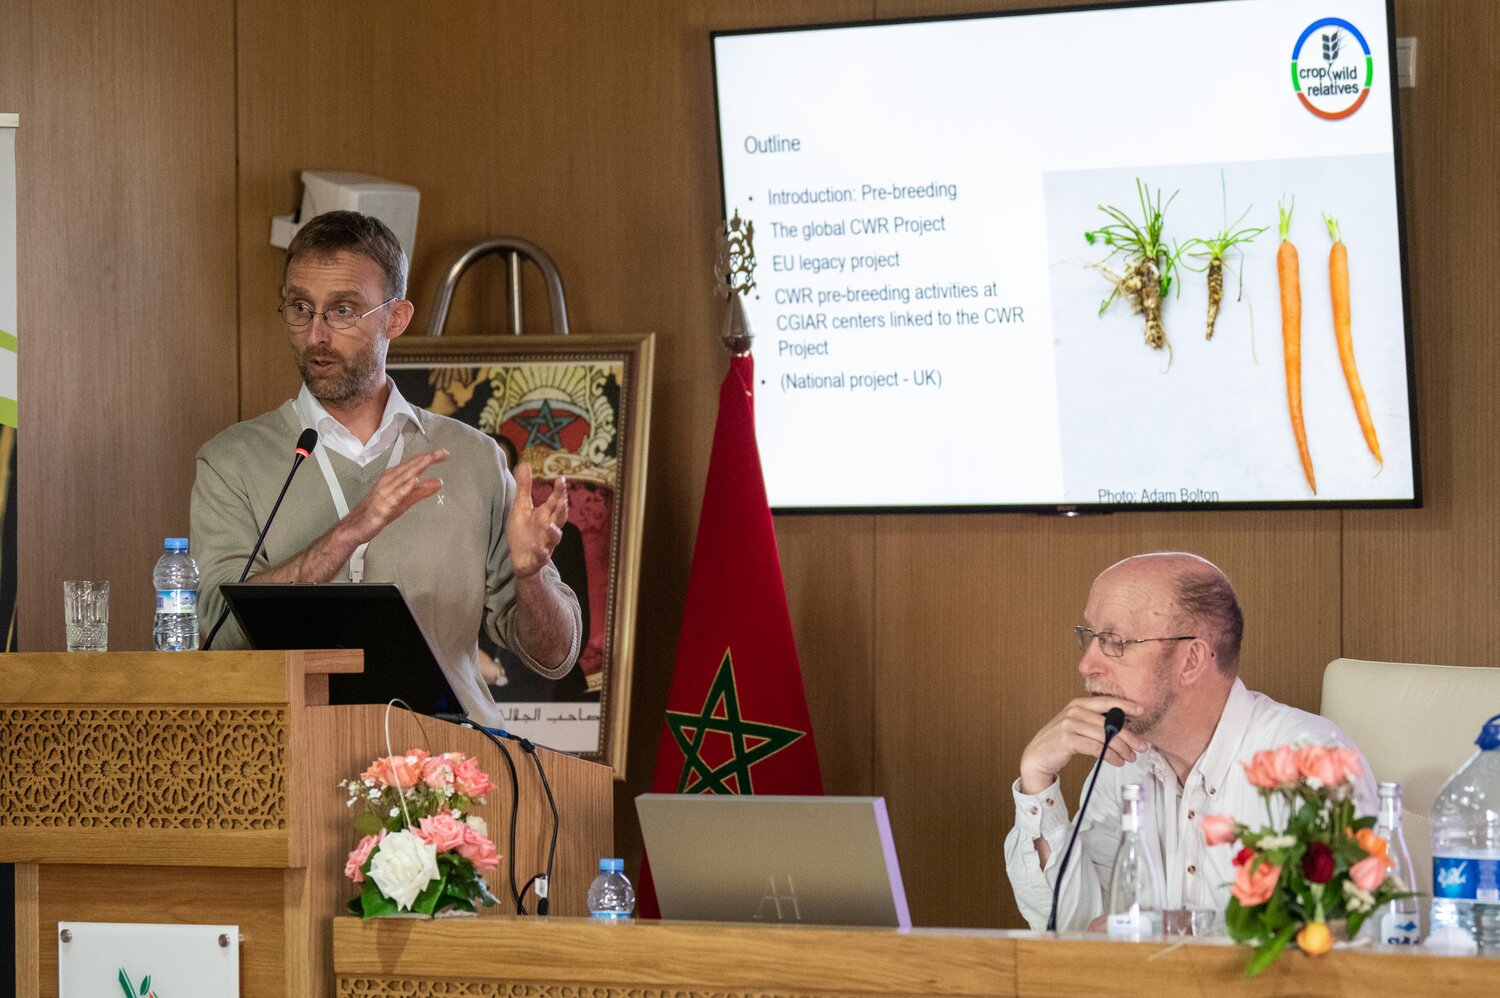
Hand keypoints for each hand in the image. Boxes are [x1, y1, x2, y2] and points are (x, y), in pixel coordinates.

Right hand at [344, 449, 447, 542]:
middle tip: (442, 452)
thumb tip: (438, 482)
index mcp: (393, 478)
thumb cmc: (378, 511)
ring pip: (403, 477)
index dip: (428, 458)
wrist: (356, 526)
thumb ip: (422, 491)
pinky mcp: (383, 506)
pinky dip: (405, 487)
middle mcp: (389, 482)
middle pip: (410, 467)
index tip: (442, 453)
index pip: (413, 465)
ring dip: (417, 467)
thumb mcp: (405, 499)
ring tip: (430, 459)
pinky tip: (414, 481)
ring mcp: (385, 493)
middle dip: (426, 458)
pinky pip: (395, 495)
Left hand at [508, 461, 567, 577]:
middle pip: (560, 517)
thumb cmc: (524, 532)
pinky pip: (542, 555)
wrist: (522, 560)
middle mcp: (549, 528)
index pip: (556, 501)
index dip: (559, 491)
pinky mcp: (539, 557)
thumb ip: (524, 487)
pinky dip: (541, 552)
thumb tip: (525, 463)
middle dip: (562, 508)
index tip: (561, 479)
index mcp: (546, 514)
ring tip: (547, 524)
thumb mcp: (521, 507)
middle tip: (561, 499)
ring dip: (553, 530)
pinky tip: (539, 549)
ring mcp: (546, 543)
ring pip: (554, 536)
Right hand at [1018, 695, 1149, 794]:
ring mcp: (1070, 724)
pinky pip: (1096, 747)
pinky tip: (1117, 761)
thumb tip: (1125, 726)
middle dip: (1129, 736)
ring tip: (1130, 757)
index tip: (1141, 710)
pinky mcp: (1067, 739)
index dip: (1126, 705)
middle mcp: (1074, 711)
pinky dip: (1110, 755)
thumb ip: (1096, 722)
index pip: (1106, 702)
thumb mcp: (1078, 726)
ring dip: (1121, 749)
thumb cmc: (1061, 742)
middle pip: (1109, 722)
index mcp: (1078, 704)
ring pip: (1105, 736)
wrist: (1038, 756)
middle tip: (1141, 746)